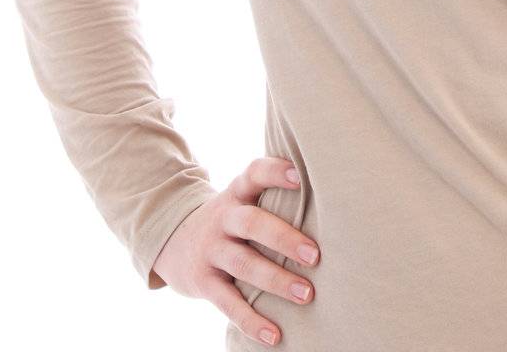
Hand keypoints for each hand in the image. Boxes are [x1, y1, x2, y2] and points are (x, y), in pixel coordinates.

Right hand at [151, 157, 320, 344]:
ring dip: (276, 280)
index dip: (275, 172)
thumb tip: (332, 203)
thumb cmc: (229, 220)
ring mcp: (211, 250)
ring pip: (244, 264)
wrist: (173, 241)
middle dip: (285, 238)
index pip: (254, 173)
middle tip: (316, 256)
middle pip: (252, 223)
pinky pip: (228, 304)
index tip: (301, 176)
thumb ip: (272, 195)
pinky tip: (275, 335)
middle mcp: (223, 218)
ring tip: (307, 294)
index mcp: (237, 193)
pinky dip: (252, 321)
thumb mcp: (241, 199)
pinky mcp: (203, 282)